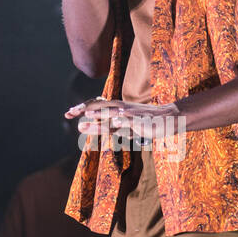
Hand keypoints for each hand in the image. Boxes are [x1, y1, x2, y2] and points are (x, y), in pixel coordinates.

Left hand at [65, 97, 180, 146]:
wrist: (169, 119)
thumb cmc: (148, 123)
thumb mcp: (129, 126)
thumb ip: (116, 128)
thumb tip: (106, 131)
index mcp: (118, 108)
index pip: (97, 105)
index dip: (83, 108)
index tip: (68, 113)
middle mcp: (123, 109)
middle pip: (101, 106)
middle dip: (85, 109)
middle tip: (69, 112)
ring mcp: (132, 115)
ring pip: (114, 114)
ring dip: (100, 115)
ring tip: (87, 116)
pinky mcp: (142, 122)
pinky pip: (131, 121)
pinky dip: (123, 120)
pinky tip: (115, 121)